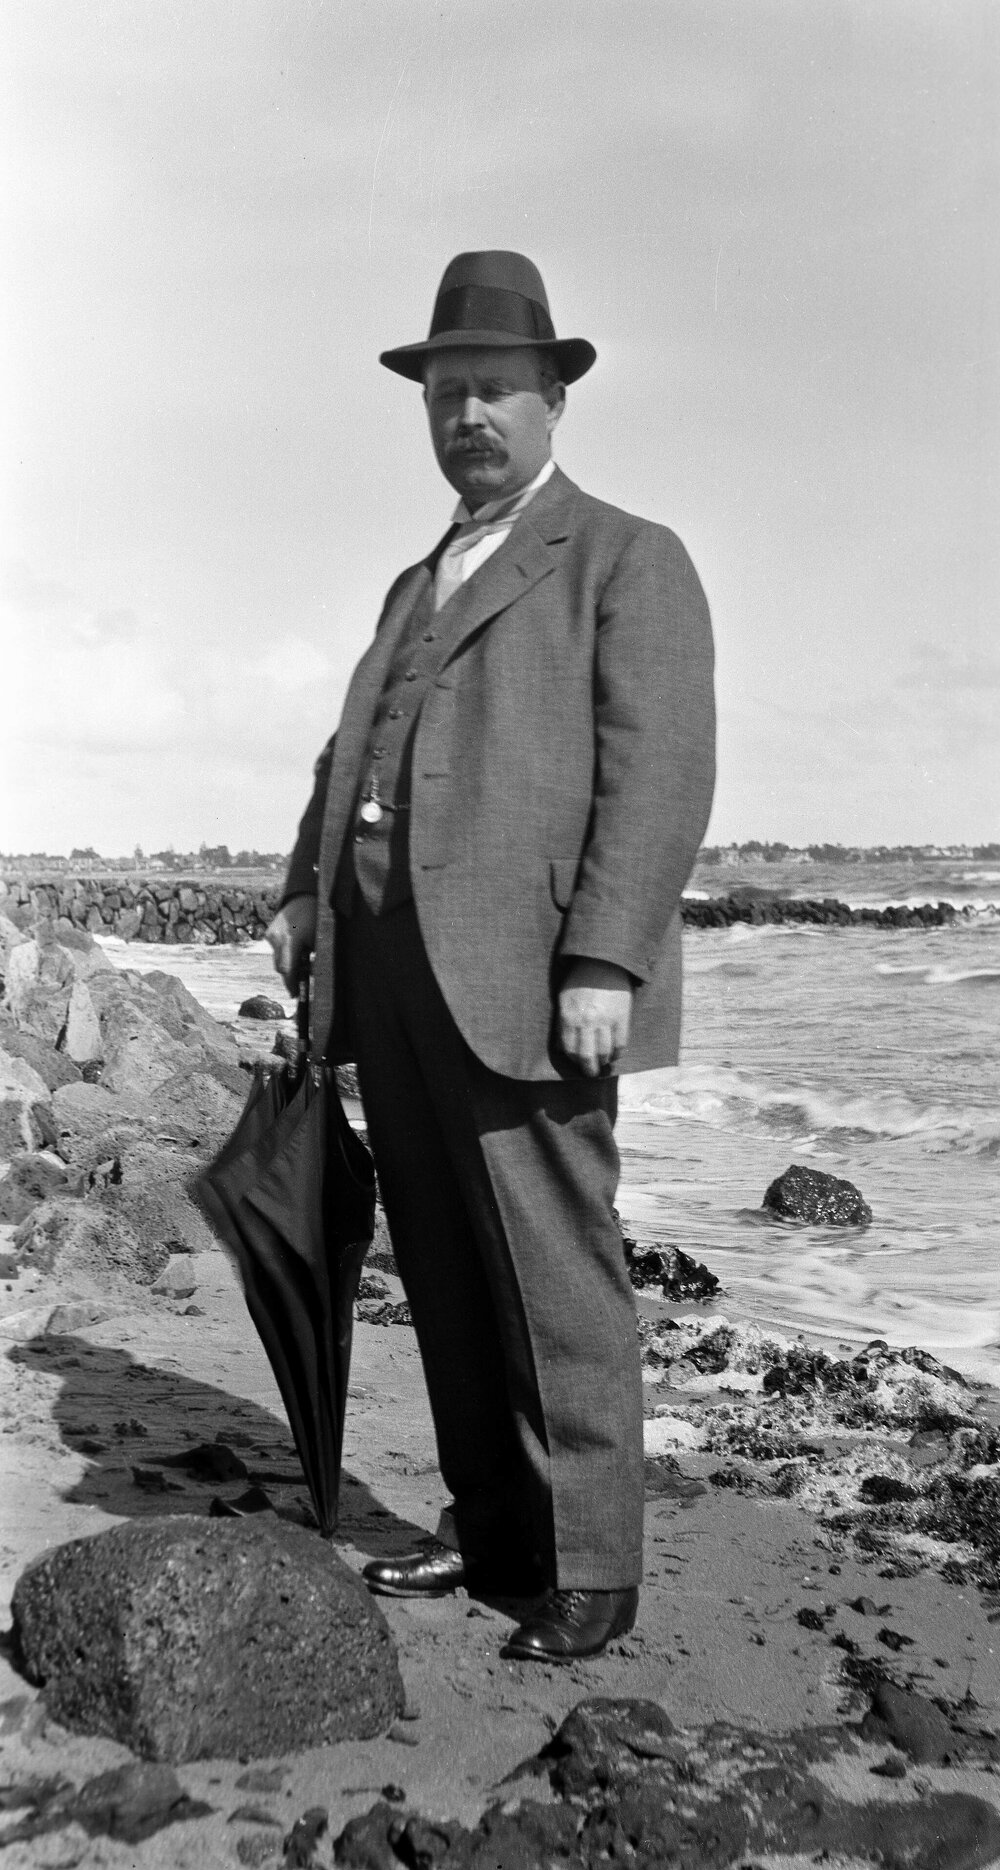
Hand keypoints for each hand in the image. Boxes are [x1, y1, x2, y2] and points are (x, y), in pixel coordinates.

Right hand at [266, 895, 317, 994]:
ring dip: (288, 964)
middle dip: (290, 976)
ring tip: (302, 960)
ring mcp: (271, 935)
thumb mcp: (319, 940)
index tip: (295, 995)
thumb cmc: (316, 919)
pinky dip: (285, 953)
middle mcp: (277, 938)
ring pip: (277, 959)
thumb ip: (314, 959)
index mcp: (291, 939)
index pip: (287, 969)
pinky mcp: (268, 933)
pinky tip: (296, 948)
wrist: (304, 898)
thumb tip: (311, 976)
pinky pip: (276, 950)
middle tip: (300, 983)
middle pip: (280, 967)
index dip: (291, 984)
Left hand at [557, 960, 633, 1075]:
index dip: (573, 1060)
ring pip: (604, 1052)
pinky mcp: (622, 1017)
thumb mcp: (563, 998)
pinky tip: (615, 1054)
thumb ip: (562, 1022)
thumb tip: (562, 1047)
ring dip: (603, 1062)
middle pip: (587, 1056)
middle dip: (588, 1069)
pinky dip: (618, 1053)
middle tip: (591, 1073)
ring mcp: (606, 1020)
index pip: (569, 1049)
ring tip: (603, 1064)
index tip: (576, 1064)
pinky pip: (621, 1043)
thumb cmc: (580, 979)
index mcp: (569, 1016)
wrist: (604, 960)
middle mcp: (587, 1021)